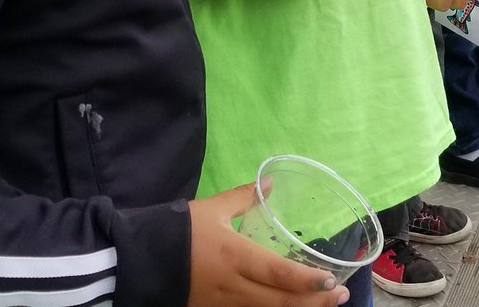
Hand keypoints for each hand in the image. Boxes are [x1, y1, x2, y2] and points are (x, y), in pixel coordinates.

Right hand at [188, 185, 349, 306]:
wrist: (138, 259)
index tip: (331, 281)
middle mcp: (234, 286)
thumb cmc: (178, 231)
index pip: (279, 274)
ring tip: (323, 304)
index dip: (308, 282)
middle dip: (315, 303)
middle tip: (340, 295)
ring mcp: (224, 305)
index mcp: (235, 256)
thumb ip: (244, 196)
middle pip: (280, 303)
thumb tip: (270, 183)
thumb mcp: (212, 208)